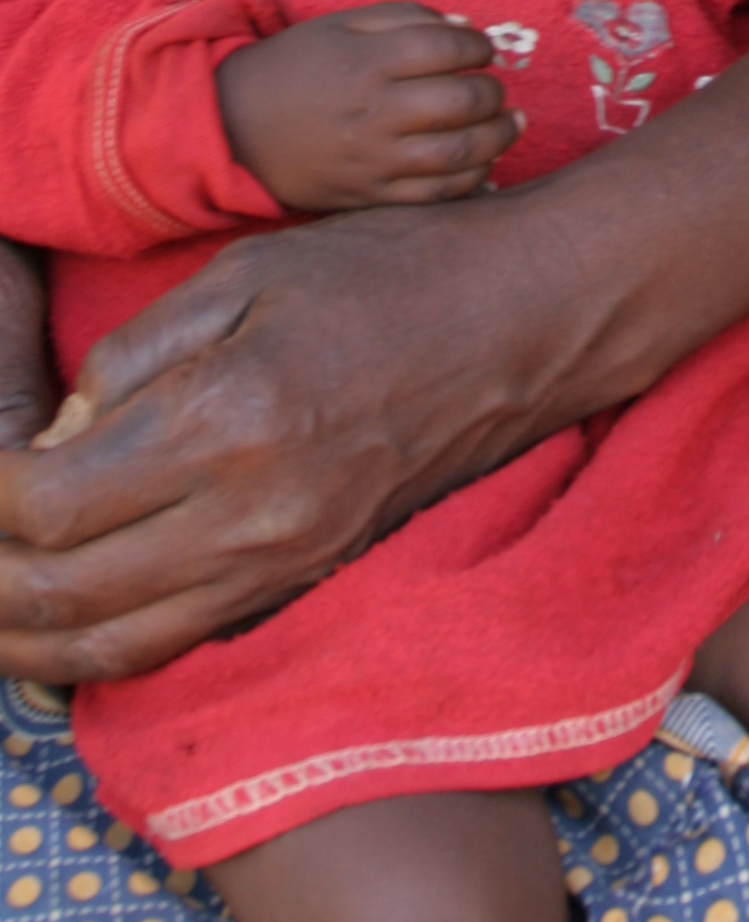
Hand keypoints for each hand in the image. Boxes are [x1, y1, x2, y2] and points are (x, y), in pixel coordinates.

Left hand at [0, 197, 566, 678]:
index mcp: (229, 422)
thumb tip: (61, 435)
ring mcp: (285, 563)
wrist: (526, 322)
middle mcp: (252, 517)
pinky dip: (96, 647)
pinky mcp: (306, 578)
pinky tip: (59, 620)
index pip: (50, 503)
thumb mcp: (247, 274)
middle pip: (63, 596)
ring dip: (23, 638)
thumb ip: (137, 356)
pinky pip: (175, 641)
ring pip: (109, 647)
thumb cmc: (389, 274)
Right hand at [217, 3, 516, 209]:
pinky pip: (435, 196)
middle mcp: (375, 111)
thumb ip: (405, 17)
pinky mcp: (370, 196)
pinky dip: (472, 182)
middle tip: (494, 89)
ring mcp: (373, 159)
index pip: (449, 47)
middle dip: (494, 93)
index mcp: (367, 60)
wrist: (232, 129)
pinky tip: (484, 164)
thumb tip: (466, 28)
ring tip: (509, 124)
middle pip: (463, 102)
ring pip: (460, 154)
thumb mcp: (341, 25)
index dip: (479, 45)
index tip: (482, 49)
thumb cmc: (295, 68)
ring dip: (498, 138)